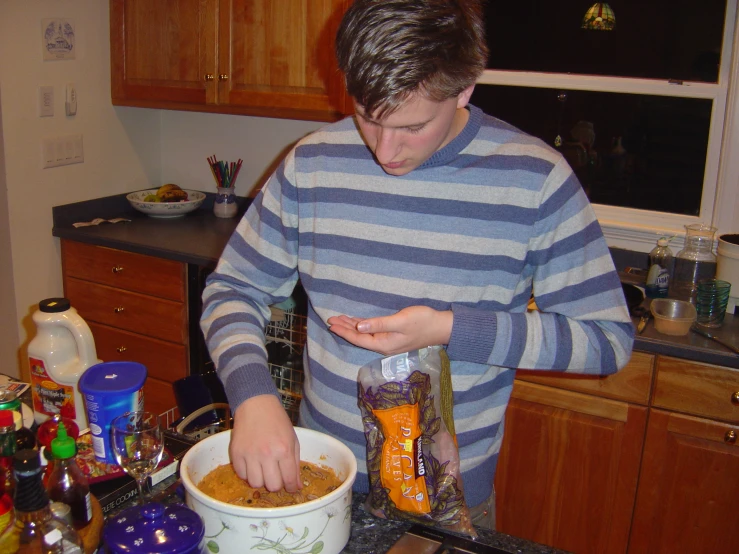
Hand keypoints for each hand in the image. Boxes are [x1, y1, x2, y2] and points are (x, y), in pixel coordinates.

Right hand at [229, 394, 300, 491]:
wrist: (256, 404)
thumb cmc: (277, 421)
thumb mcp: (292, 439)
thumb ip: (295, 464)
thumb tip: (296, 486)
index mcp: (284, 450)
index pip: (288, 480)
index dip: (290, 487)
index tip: (290, 486)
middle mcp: (267, 454)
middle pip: (272, 486)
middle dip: (276, 483)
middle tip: (275, 475)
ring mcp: (250, 454)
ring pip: (255, 483)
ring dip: (261, 479)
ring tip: (263, 468)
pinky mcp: (236, 453)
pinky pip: (241, 475)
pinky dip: (247, 473)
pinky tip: (252, 463)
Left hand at [327, 306, 452, 355]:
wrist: (441, 327)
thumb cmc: (422, 322)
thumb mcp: (400, 321)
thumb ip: (379, 324)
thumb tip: (359, 327)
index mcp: (383, 343)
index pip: (358, 338)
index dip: (344, 331)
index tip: (332, 323)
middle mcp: (383, 345)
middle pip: (359, 337)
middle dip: (345, 328)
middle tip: (331, 319)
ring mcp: (388, 341)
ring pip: (365, 334)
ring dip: (352, 327)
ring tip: (339, 319)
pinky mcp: (392, 336)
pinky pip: (372, 332)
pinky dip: (363, 326)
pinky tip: (357, 321)